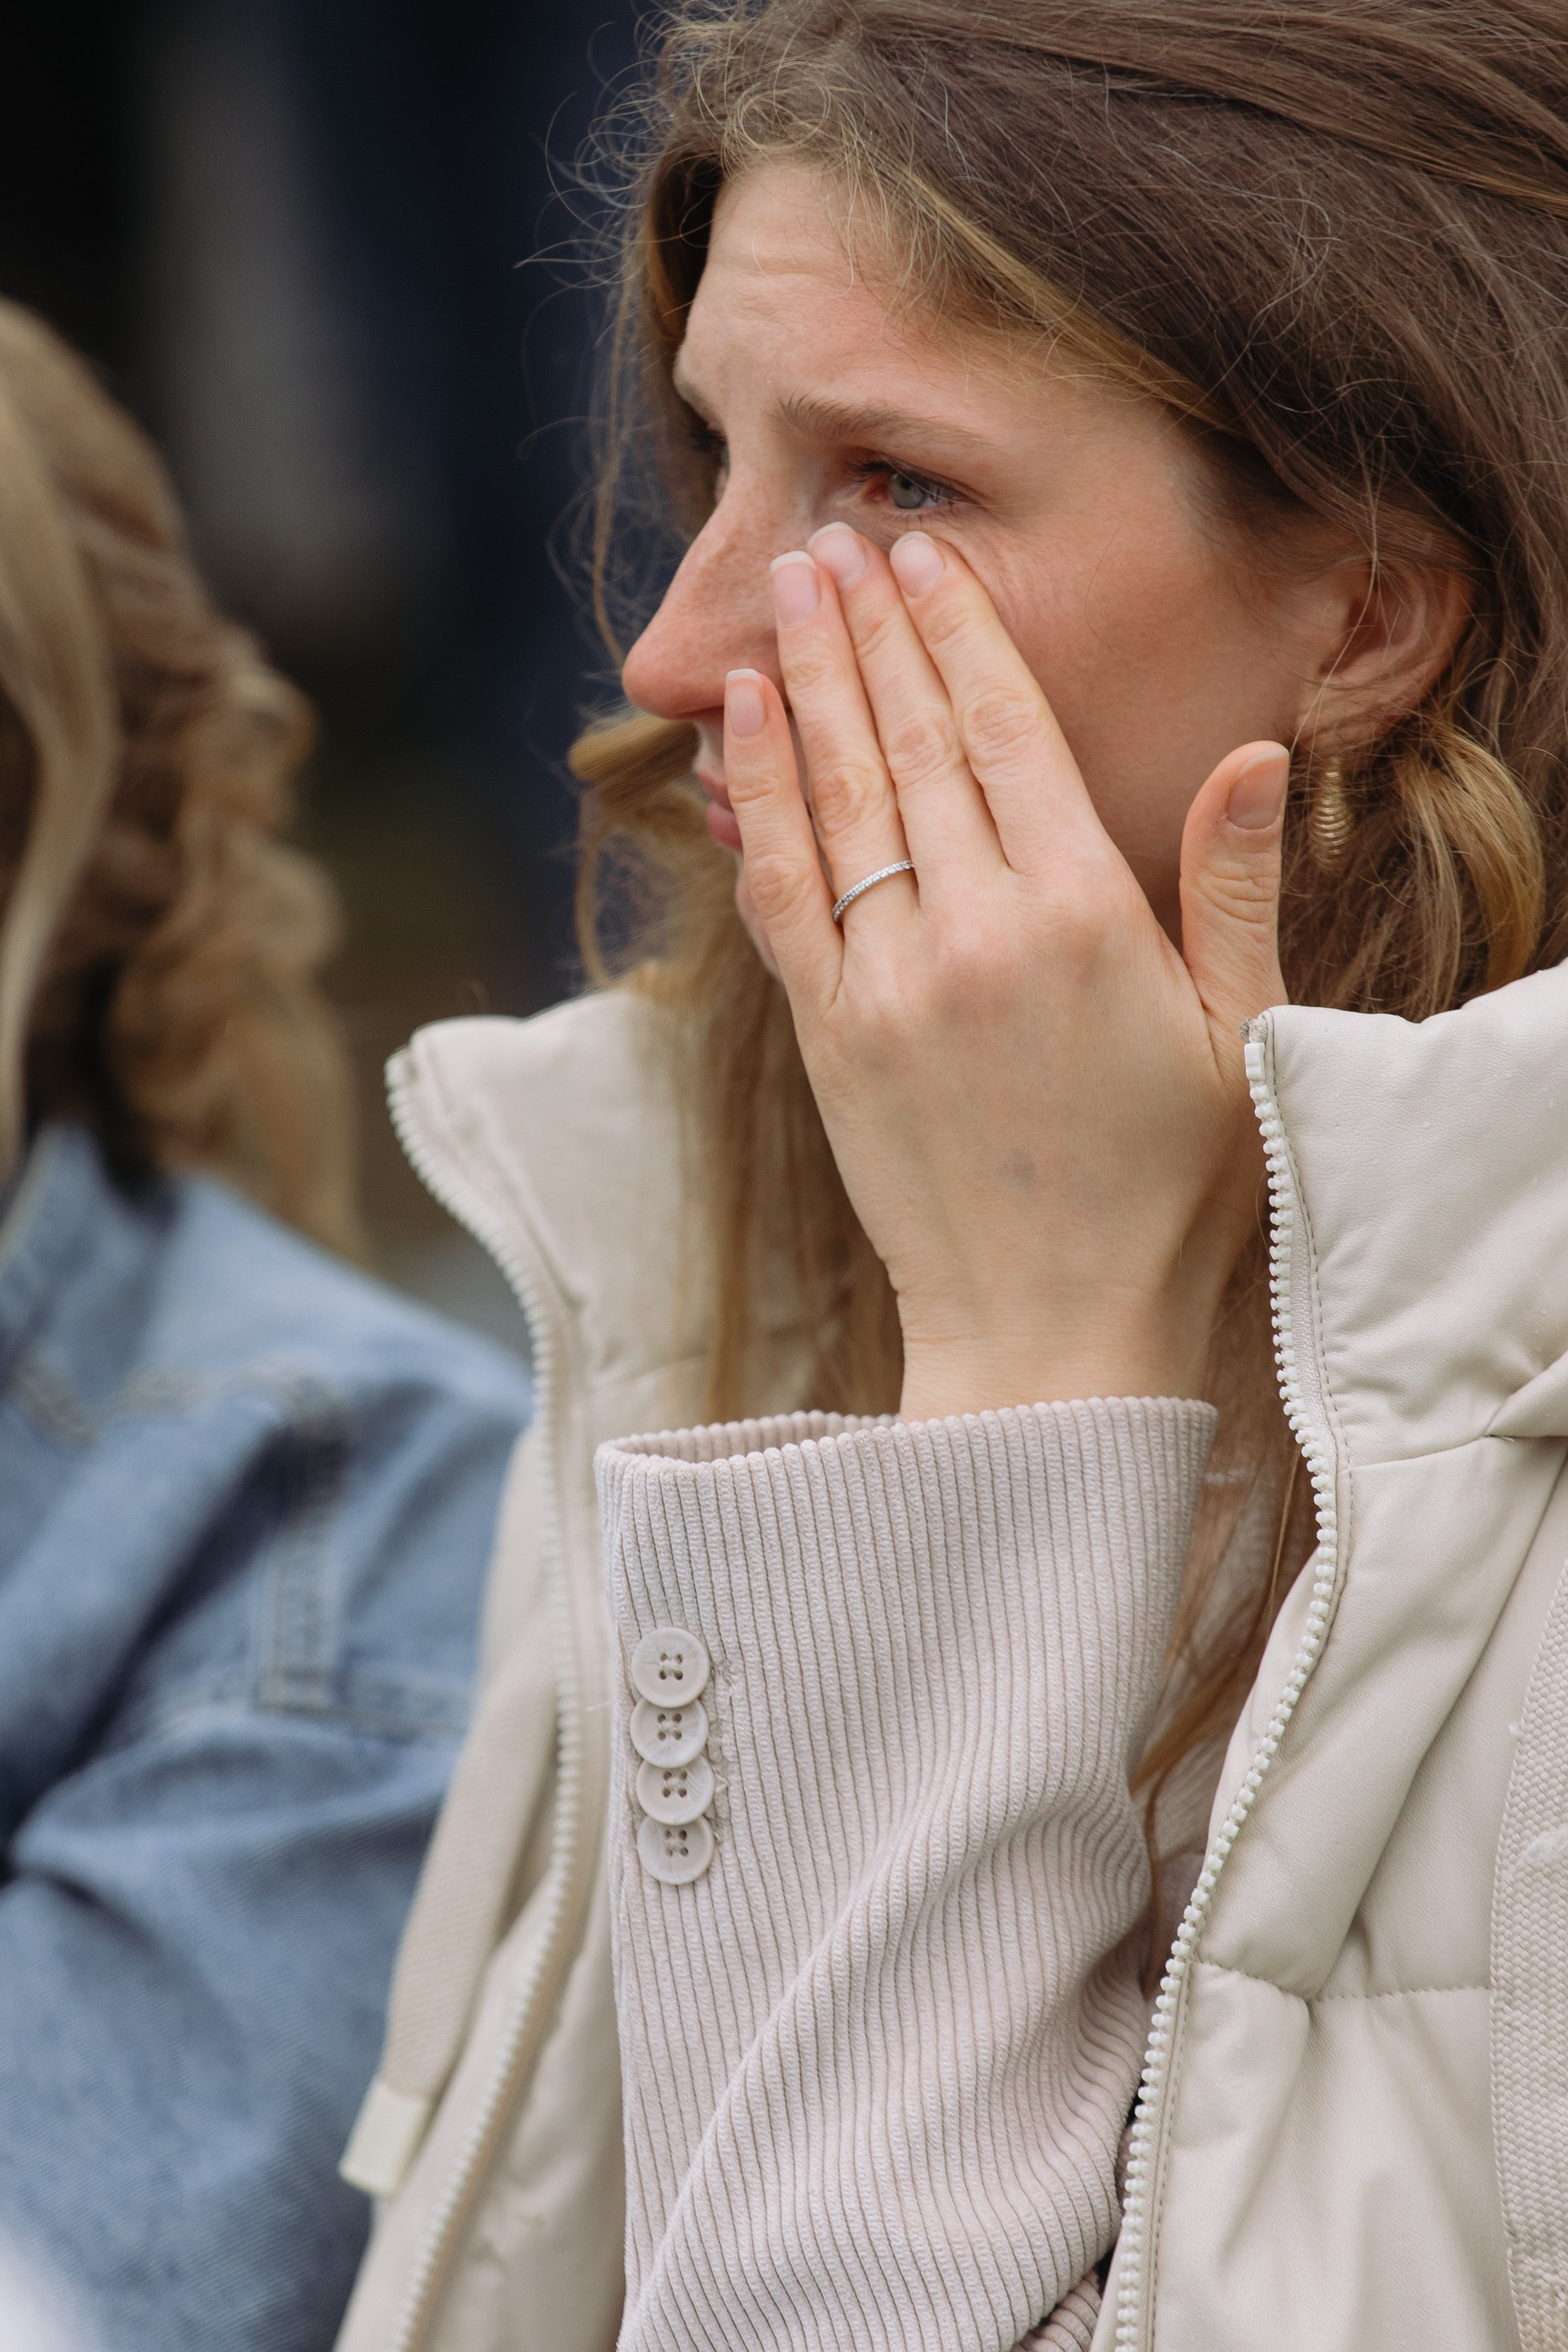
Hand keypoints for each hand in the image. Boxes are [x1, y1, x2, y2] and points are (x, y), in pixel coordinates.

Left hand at [722, 524, 1288, 1419]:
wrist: (1052, 1333)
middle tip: (827, 538)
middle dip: (864, 630)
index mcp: (1081, 917)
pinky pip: (777, 893)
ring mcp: (886, 986)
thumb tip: (1255, 755)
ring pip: (833, 799)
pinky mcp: (828, 1039)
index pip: (1003, 734)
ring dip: (802, 686)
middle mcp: (972, 933)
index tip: (917, 556)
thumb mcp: (1239, 1037)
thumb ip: (1235, 889)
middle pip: (905, 743)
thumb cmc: (1170, 1191)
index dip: (954, 633)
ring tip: (782, 594)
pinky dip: (754, 801)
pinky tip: (738, 727)